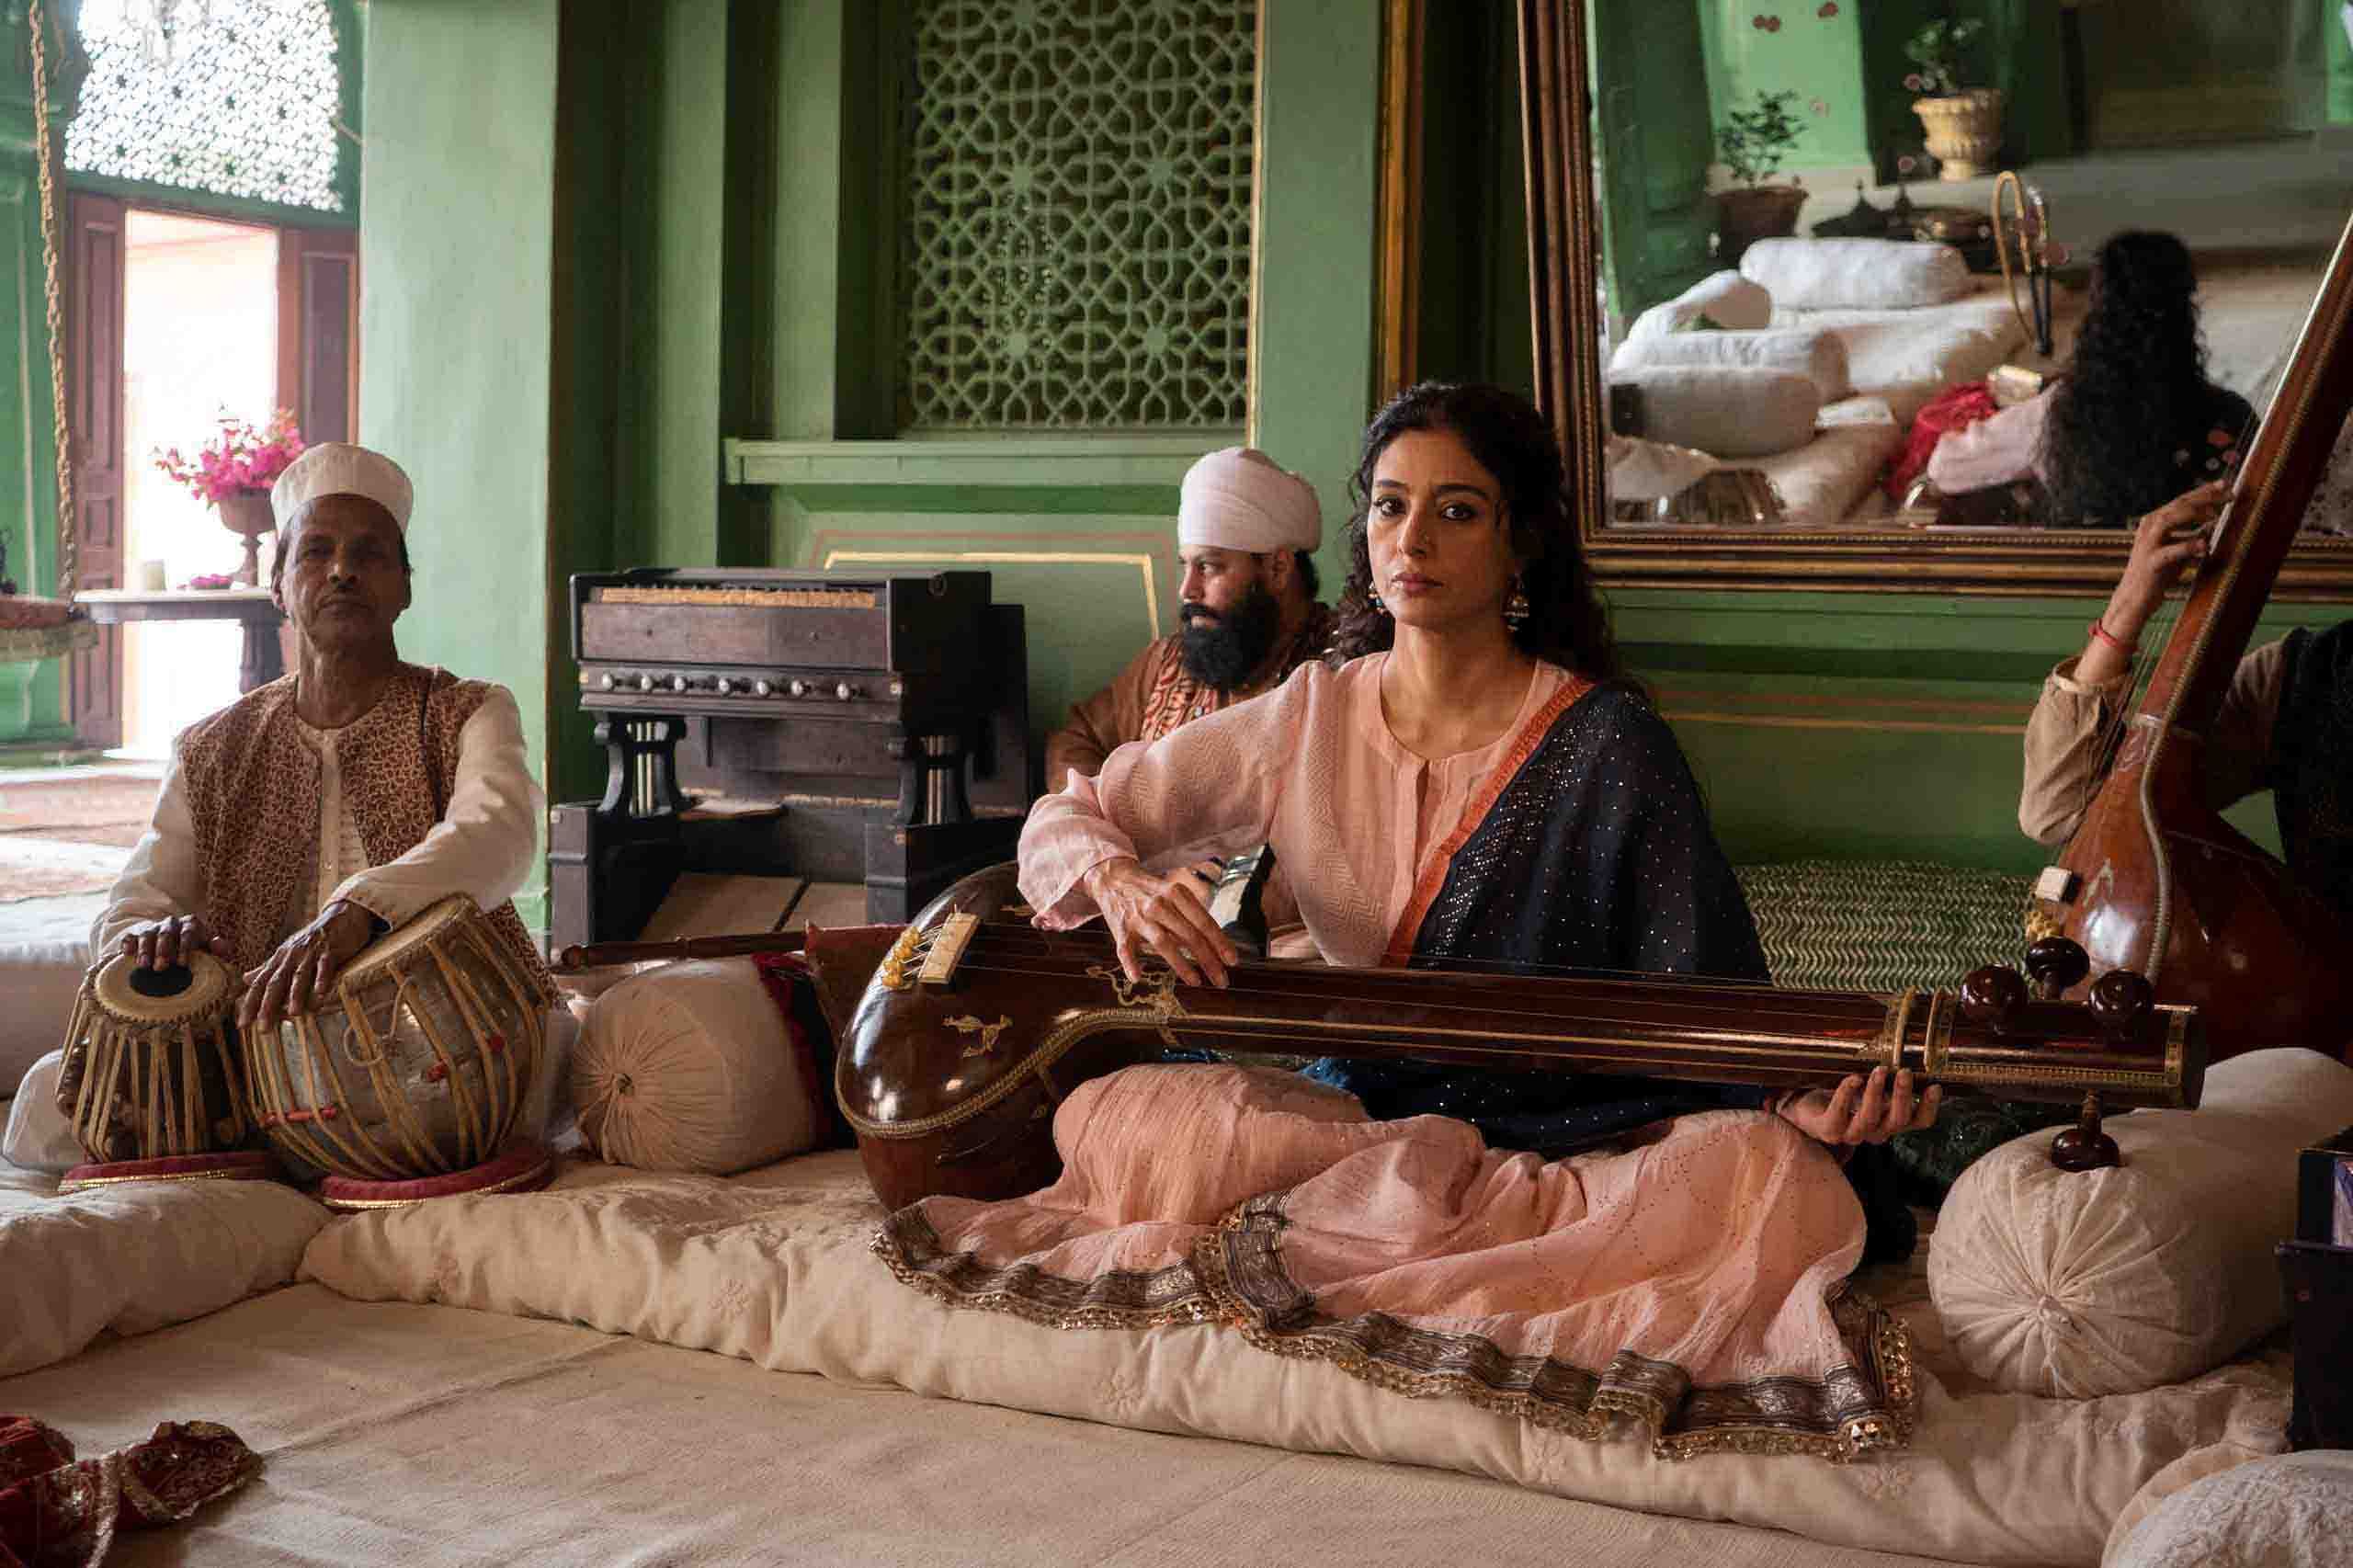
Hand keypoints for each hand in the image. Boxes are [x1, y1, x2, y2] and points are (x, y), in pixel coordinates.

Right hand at [120, 914, 229, 971]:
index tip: (182, 964)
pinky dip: (128, 944)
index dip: (185, 947)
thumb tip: (219, 944)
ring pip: (147, 935)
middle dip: (163, 950)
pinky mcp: (136, 936)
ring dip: (145, 949)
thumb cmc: (196, 951)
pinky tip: (126, 954)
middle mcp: (170, 924)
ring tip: (144, 965)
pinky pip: (130, 937)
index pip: (188, 932)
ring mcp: (152, 929)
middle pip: (166, 933)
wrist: (174, 947)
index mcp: (190, 925)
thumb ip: (219, 948)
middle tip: (161, 967)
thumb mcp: (209, 949)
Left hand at [238, 900, 379, 1033]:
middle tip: (264, 1028)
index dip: (251, 1004)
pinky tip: (321, 992)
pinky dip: (323, 978)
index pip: (260, 983)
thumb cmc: (313, 940)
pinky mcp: (330, 949)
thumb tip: (244, 978)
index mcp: (279, 958)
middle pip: (276, 982)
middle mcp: (291, 955)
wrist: (340, 917)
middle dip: (268, 1005)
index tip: (242, 1024)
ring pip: (300, 975)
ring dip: (296, 994)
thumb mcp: (288, 953)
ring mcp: (310, 952)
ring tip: (294, 1014)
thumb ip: (268, 967)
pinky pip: (325, 965)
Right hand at [1081, 856, 1235, 986]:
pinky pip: (1125, 949)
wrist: (1114, 878)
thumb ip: (1193, 916)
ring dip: (1181, 965)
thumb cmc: (1153, 892)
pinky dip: (1130, 963)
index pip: (1203, 921)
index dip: (1220, 942)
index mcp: (1176, 894)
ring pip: (1163, 943)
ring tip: (1197, 982)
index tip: (1232, 961)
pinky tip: (1138, 977)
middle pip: (1188, 935)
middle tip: (1221, 980)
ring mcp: (1139, 917)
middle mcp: (1158, 904)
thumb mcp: (1175, 894)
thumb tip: (1218, 944)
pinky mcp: (1121, 930)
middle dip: (1208, 960)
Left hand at [1775, 1068, 1939, 1146]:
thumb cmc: (1844, 1094)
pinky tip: (1853, 1078)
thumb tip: (1912, 1059)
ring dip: (1876, 1093)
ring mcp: (1850, 1134)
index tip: (1935, 1085)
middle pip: (1896, 1121)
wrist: (1805, 1107)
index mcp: (1889, 1123)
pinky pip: (1839, 1115)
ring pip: (1869, 1119)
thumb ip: (1890, 1082)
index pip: (1918, 1122)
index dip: (1928, 1107)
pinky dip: (1846, 1094)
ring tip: (1879, 1070)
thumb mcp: (1871, 1088)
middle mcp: (1874, 1132)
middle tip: (1904, 1071)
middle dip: (1903, 1096)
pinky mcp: (1828, 1130)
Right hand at [2104, 481, 2230, 640]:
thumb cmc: (2158, 574)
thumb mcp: (2180, 550)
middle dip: (2204, 497)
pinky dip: (2188, 546)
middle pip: (2178, 505)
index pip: (2182, 501)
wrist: (2134, 599)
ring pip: (2169, 519)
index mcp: (2155, 522)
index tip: (2226, 485)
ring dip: (2194, 514)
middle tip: (2229, 494)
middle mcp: (2149, 528)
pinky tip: (2206, 545)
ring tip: (2216, 514)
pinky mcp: (2150, 562)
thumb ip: (2193, 535)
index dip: (2204, 491)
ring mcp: (2148, 544)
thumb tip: (2213, 523)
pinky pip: (2170, 551)